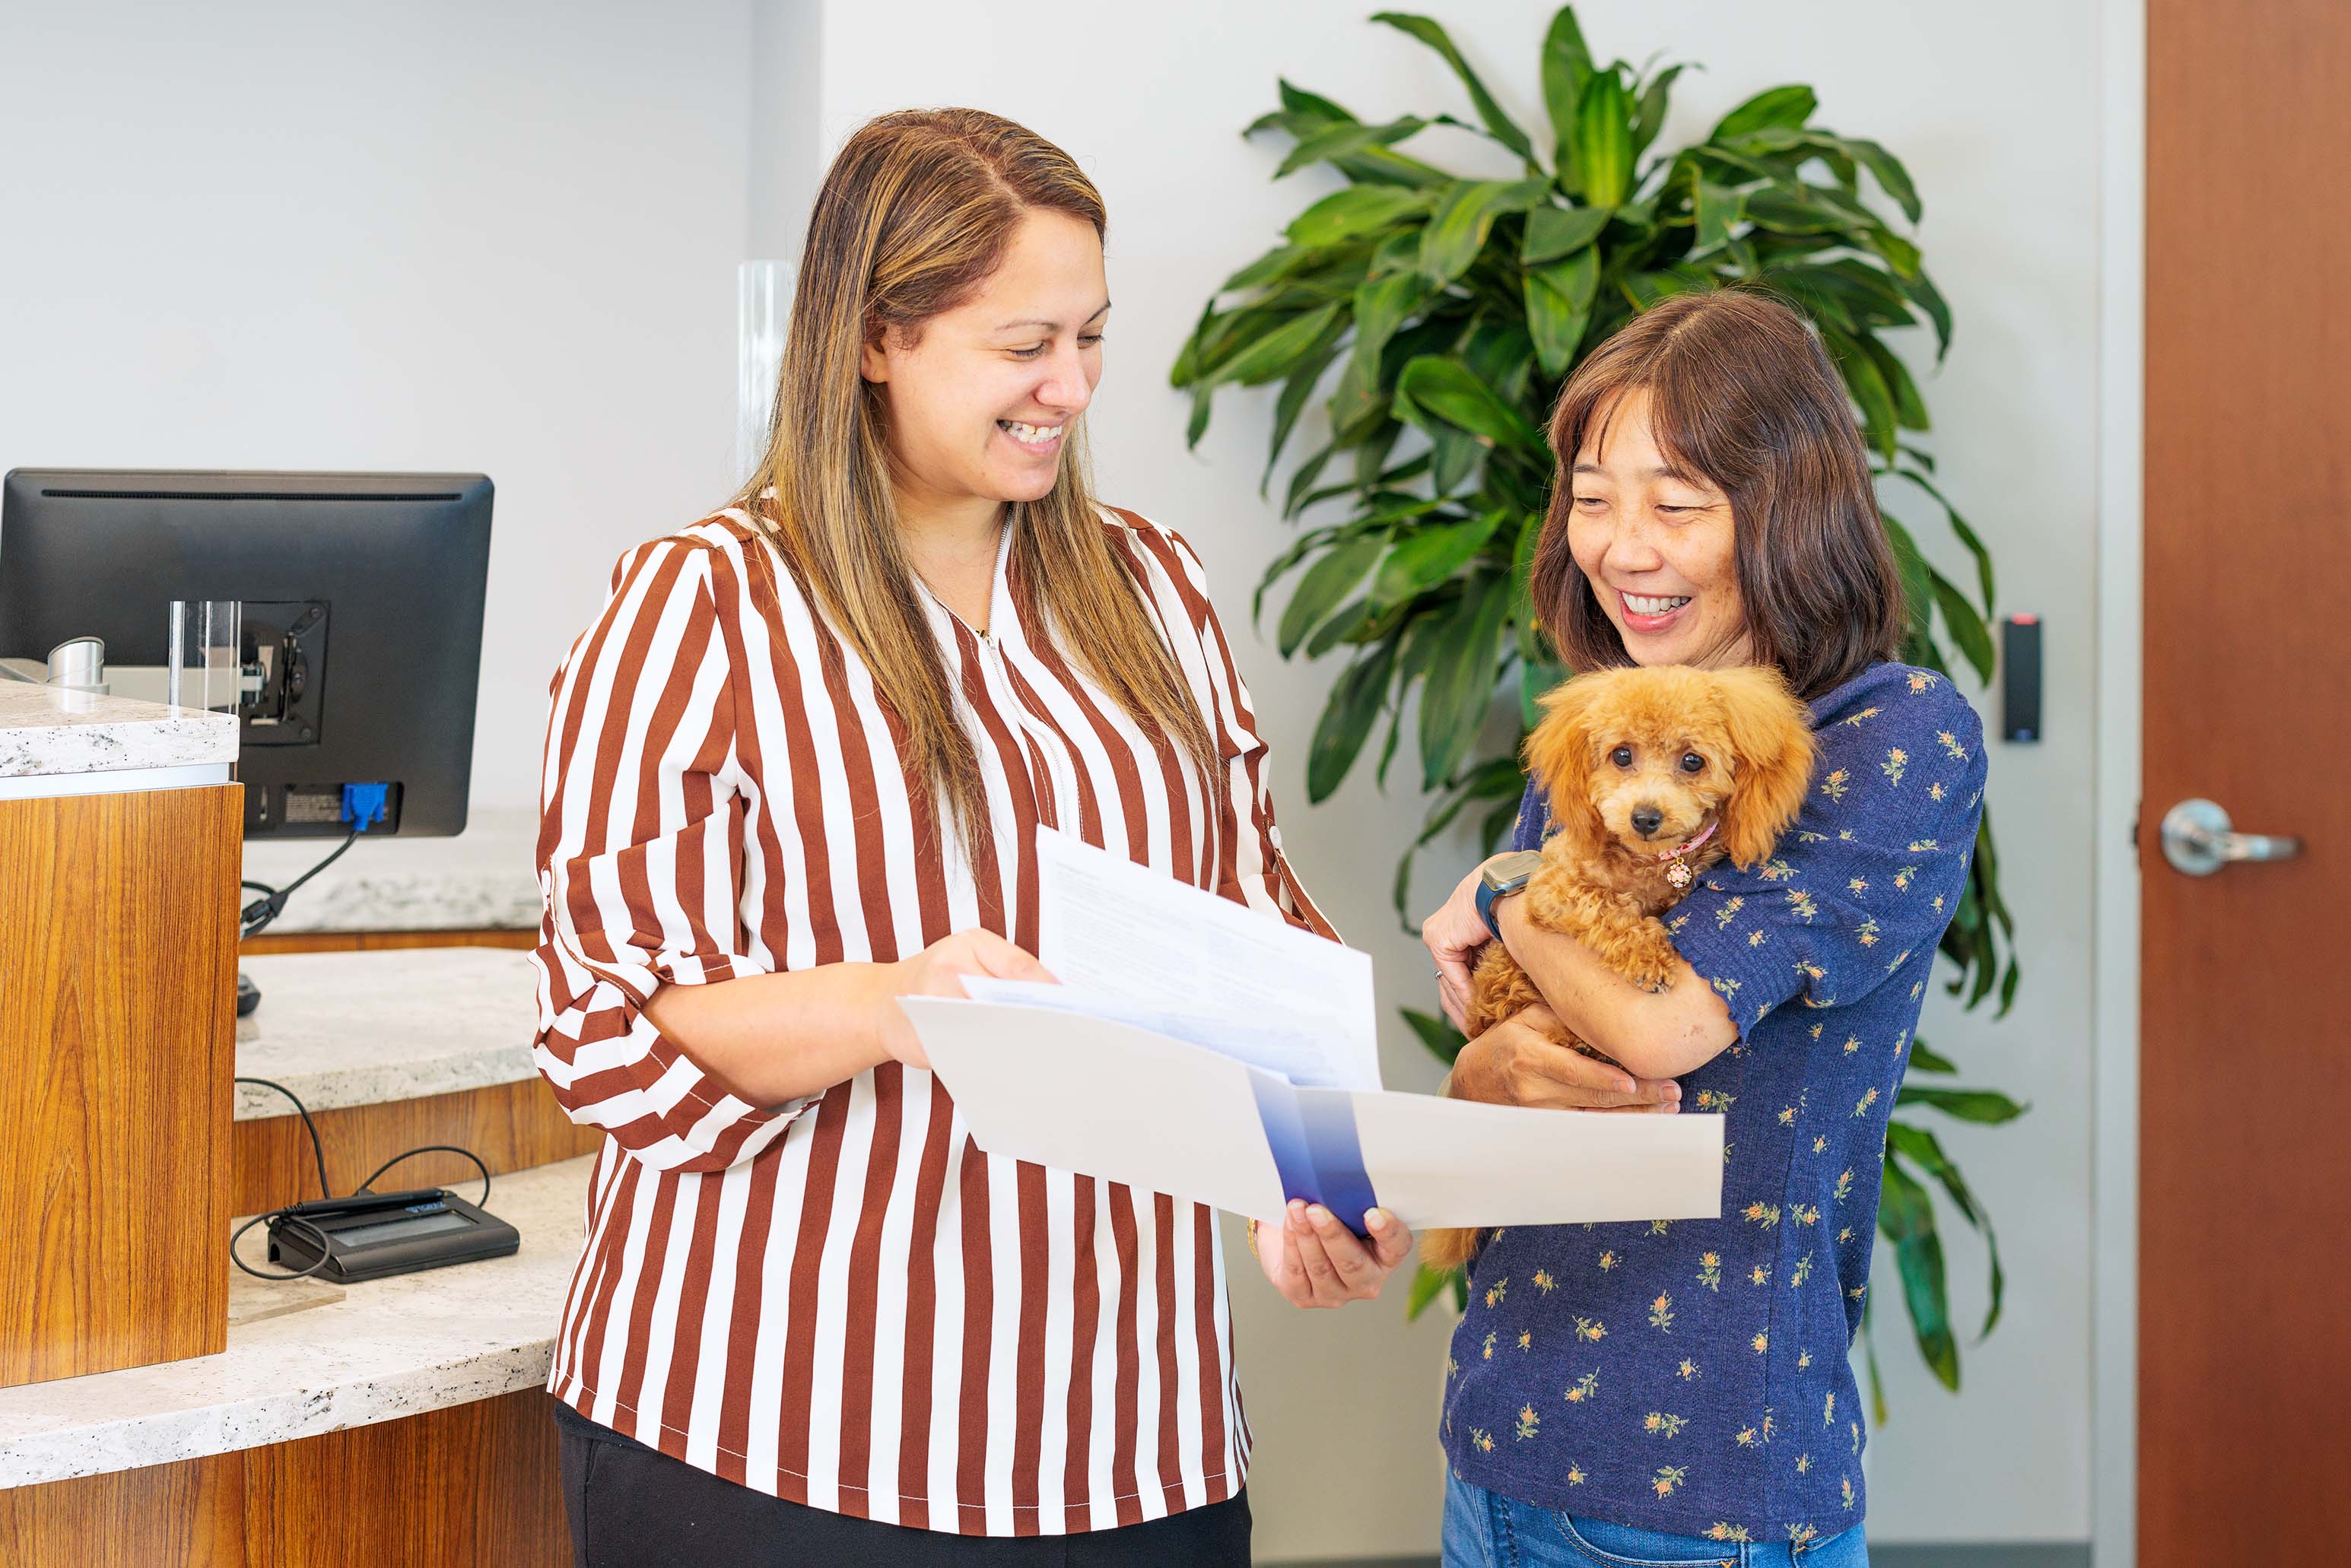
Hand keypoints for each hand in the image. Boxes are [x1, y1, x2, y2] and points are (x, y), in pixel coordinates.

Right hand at [876, 927, 1055, 1068]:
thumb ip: (1005, 967)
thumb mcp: (967, 954)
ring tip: (1044, 1053)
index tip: (1073, 1008)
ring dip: (1017, 1041)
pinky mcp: (926, 1040)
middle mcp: (950, 969)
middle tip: (1066, 1036)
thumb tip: (1053, 993)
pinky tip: (1010, 1067)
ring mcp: (935, 1004)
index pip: (1019, 967)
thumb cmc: (934, 977)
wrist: (880, 1003)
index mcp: (967, 944)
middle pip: (1007, 998)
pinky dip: (991, 1059)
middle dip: (1036, 1017)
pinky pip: (968, 1052)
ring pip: (990, 1028)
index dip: (1048, 989)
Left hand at [1253, 1199, 1413, 1308]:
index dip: (1388, 1231)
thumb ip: (1350, 1199)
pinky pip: (1297, 1273)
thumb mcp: (1343, 1206)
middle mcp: (1366, 1280)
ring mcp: (1336, 1294)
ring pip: (1322, 1268)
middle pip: (1354, 1263)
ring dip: (1307, 1236)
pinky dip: (1292, 1245)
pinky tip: (1289, 1224)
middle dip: (1333, 1235)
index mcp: (1386, 1256)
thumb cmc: (1326, 1217)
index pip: (1397, 1246)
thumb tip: (1337, 1178)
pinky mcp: (1305, 1297)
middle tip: (1317, 1210)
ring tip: (1296, 1210)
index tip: (1373, 1213)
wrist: (1291, 1236)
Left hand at [1422, 860, 1508, 1032]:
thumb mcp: (1503, 943)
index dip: (1469, 998)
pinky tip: (1481, 1012)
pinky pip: (1453, 976)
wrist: (1511, 886)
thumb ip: (1495, 965)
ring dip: (1466, 1006)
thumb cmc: (1516, 906)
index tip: (1482, 1020)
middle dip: (1464, 1008)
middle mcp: (1441, 933)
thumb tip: (1502, 994)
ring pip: (1450, 982)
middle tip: (1479, 1031)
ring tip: (1482, 1027)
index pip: (1456, 973)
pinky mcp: (1438, 939)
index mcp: (1456, 931)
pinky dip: (1467, 995)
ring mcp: (1436, 936)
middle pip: (1449, 981)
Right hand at [1447, 1003, 1681, 1112]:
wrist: (1473, 1084)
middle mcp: (1537, 1090)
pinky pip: (1591, 1127)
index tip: (1632, 1083)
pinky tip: (1646, 1120)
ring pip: (1597, 1117)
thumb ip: (1558, 1014)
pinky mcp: (1551, 1127)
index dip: (1603, 1078)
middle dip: (1638, 1097)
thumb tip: (1599, 1005)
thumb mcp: (1522, 1020)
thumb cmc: (1502, 1045)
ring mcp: (1544, 1113)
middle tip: (1672, 1093)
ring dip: (1636, 1114)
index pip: (1572, 1071)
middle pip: (1594, 1097)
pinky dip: (1620, 1124)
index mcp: (1530, 1058)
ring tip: (1669, 1108)